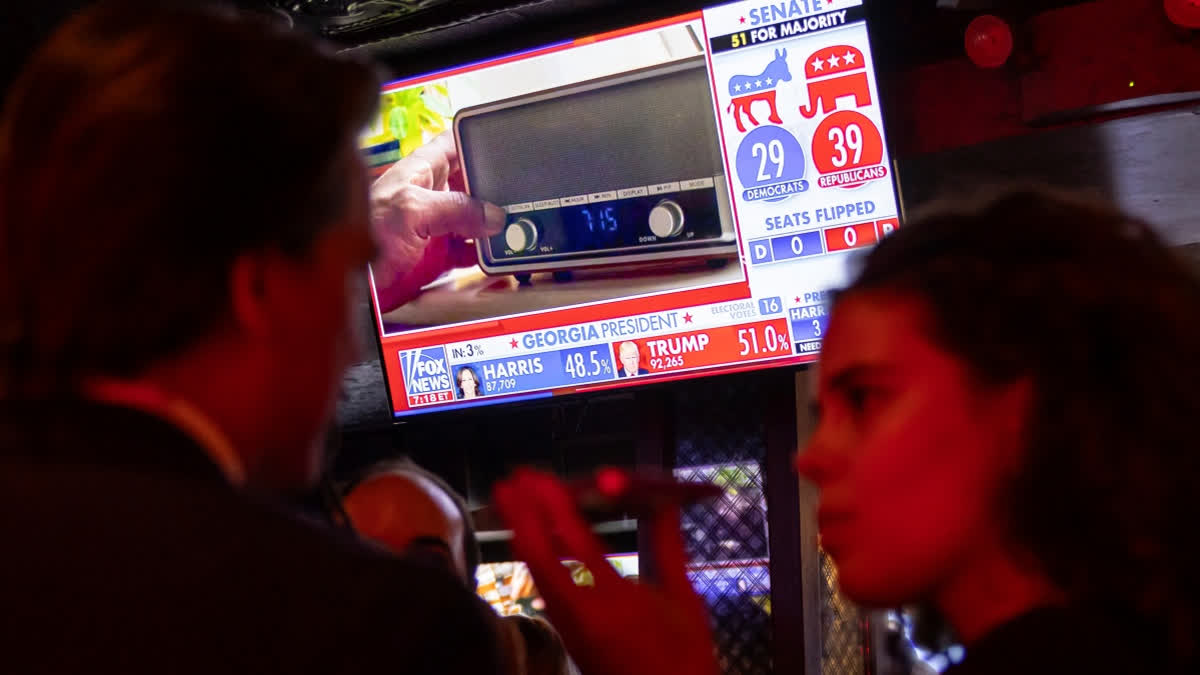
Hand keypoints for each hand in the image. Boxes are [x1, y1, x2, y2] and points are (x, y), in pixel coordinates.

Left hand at [370, 131, 504, 311]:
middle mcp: (431, 195)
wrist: (353, 284)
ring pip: (476, 218)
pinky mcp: (439, 255)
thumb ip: (454, 208)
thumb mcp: (410, 210)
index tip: (504, 141)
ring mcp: (436, 226)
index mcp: (421, 171)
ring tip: (517, 224)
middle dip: (495, 187)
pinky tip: (499, 253)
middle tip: (520, 193)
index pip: (454, 143)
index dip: (476, 138)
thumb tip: (492, 214)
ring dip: (494, 223)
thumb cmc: (364, 236)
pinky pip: (471, 249)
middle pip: (472, 183)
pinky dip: (486, 252)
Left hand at [493, 469, 718, 674]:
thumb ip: (668, 546)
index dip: (557, 508)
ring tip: (507, 497)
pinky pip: (543, 585)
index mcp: (618, 603)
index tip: (541, 479)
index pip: (579, 546)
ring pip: (535, 572)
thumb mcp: (684, 599)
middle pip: (539, 557)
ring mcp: (569, 627)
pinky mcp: (566, 634)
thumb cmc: (685, 658)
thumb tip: (664, 499)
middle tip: (512, 480)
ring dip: (522, 531)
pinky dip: (533, 553)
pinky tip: (528, 535)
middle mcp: (583, 615)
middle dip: (522, 515)